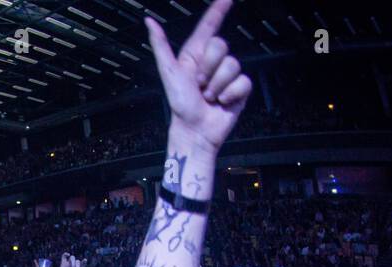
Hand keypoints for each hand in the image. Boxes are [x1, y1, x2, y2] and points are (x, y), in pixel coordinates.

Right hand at [57, 253, 94, 266]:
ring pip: (72, 257)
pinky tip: (68, 254)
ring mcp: (69, 264)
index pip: (83, 262)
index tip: (85, 260)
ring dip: (73, 262)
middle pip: (77, 261)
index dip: (84, 261)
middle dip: (77, 266)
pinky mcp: (63, 264)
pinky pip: (63, 256)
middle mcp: (74, 265)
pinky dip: (65, 254)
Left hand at [146, 0, 250, 155]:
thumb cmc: (180, 104)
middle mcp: (213, 62)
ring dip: (217, 85)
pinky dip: (230, 94)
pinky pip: (243, 81)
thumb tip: (148, 20)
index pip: (209, 26)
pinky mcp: (240, 88)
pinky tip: (222, 103)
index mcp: (195, 55)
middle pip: (221, 46)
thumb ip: (161, 45)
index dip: (218, 10)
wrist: (194, 130)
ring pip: (232, 65)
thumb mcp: (168, 72)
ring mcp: (227, 74)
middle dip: (208, 68)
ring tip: (208, 97)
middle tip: (199, 85)